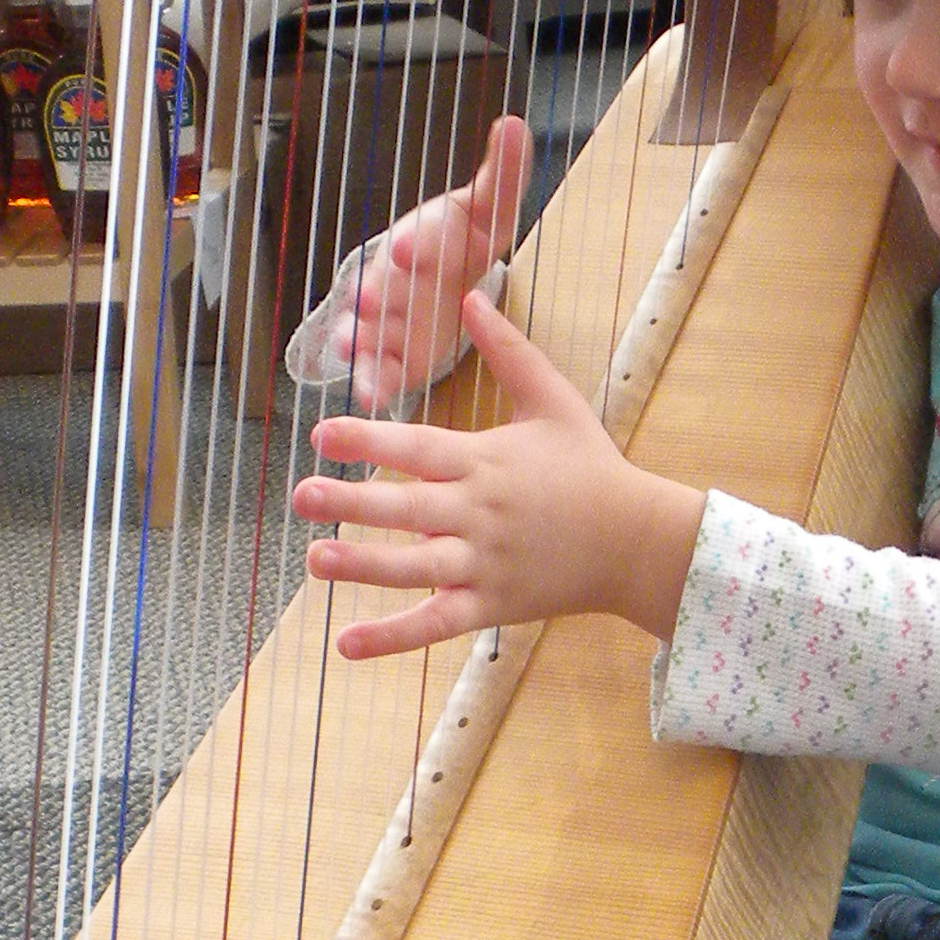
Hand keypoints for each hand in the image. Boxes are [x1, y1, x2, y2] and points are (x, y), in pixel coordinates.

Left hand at [293, 288, 707, 661]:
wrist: (637, 542)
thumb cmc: (591, 467)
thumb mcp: (553, 399)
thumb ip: (508, 349)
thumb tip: (468, 294)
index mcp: (486, 462)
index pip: (419, 448)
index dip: (370, 440)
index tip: (324, 433)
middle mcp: (480, 513)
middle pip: (410, 509)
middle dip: (354, 502)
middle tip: (302, 495)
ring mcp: (484, 563)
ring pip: (417, 568)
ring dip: (365, 565)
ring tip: (315, 559)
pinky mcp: (491, 604)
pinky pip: (436, 623)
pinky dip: (393, 637)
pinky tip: (346, 644)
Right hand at [317, 113, 533, 410]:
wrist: (443, 272)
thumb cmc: (464, 237)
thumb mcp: (488, 209)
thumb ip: (502, 174)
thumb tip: (516, 124)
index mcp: (427, 234)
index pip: (423, 235)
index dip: (416, 243)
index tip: (407, 250)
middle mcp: (399, 272)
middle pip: (388, 283)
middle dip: (378, 292)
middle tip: (368, 302)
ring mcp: (390, 313)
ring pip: (372, 326)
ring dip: (362, 340)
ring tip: (349, 351)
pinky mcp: (390, 349)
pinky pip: (378, 365)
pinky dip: (373, 380)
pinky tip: (371, 396)